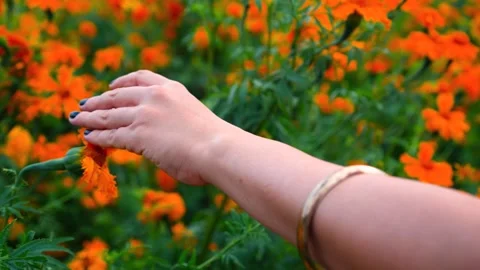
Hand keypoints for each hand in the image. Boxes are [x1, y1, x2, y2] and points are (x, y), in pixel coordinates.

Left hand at [69, 70, 230, 184]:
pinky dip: (96, 136)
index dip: (121, 81)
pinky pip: (109, 134)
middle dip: (98, 100)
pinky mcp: (136, 135)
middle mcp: (154, 97)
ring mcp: (144, 115)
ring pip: (108, 115)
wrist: (217, 148)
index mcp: (172, 89)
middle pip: (117, 95)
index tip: (111, 85)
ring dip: (89, 117)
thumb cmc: (215, 141)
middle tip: (85, 104)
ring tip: (76, 119)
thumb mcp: (192, 117)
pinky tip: (88, 137)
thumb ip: (174, 119)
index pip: (141, 77)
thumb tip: (164, 135)